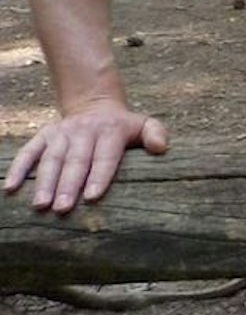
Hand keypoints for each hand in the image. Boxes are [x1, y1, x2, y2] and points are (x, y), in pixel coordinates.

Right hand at [4, 106, 169, 213]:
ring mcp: (61, 133)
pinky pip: (28, 151)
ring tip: (40, 205)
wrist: (95, 105)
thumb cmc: (123, 127)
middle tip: (62, 209)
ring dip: (45, 182)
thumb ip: (156, 134)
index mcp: (110, 131)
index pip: (105, 156)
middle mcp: (83, 131)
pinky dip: (18, 168)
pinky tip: (10, 188)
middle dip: (68, 185)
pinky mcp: (44, 135)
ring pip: (51, 159)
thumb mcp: (144, 124)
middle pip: (75, 161)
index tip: (92, 197)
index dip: (99, 176)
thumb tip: (161, 148)